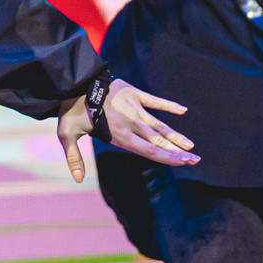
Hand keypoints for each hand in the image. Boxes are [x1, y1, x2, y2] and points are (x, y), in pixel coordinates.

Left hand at [56, 79, 198, 179]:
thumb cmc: (71, 111)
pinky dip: (169, 105)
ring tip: (191, 145)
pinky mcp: (134, 93)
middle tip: (195, 159)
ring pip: (160, 125)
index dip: (167, 158)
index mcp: (120, 136)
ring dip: (176, 135)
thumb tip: (78, 181)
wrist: (75, 82)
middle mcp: (132, 124)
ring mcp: (135, 108)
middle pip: (159, 141)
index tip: (183, 162)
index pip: (149, 151)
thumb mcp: (67, 135)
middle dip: (178, 151)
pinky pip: (155, 100)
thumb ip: (74, 158)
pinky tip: (183, 110)